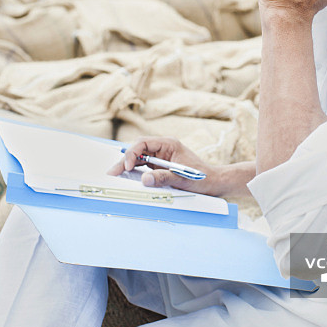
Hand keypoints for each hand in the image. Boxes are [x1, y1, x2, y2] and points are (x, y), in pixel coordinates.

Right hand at [108, 136, 222, 195]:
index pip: (143, 143)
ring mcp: (161, 157)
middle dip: (125, 160)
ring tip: (115, 175)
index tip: (129, 167)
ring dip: (127, 166)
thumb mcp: (182, 179)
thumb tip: (144, 179)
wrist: (214, 183)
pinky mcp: (160, 166)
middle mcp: (163, 148)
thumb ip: (163, 178)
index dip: (133, 153)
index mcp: (168, 144)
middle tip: (113, 172)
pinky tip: (126, 178)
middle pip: (138, 150)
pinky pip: (143, 166)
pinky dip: (135, 171)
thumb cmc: (202, 178)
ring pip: (138, 158)